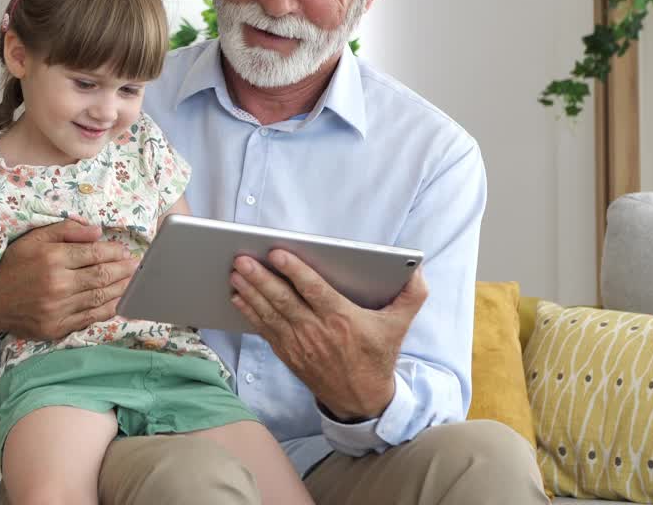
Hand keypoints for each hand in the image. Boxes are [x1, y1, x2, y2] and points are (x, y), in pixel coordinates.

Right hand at [0, 218, 136, 340]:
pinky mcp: (56, 328)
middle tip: (137, 266)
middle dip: (124, 270)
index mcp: (52, 258)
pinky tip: (118, 302)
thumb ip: (66, 231)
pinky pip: (89, 318)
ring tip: (134, 282)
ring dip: (121, 289)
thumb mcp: (33, 239)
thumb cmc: (12, 265)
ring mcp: (58, 309)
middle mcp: (57, 284)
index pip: (94, 254)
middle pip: (102, 276)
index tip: (125, 251)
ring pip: (99, 298)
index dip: (115, 252)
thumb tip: (97, 231)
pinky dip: (107, 310)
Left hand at [230, 250, 428, 421]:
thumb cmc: (377, 357)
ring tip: (235, 273)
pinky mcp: (289, 354)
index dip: (294, 271)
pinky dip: (250, 313)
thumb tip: (417, 270)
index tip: (277, 253)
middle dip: (260, 277)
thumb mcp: (399, 326)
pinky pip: (265, 330)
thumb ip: (411, 296)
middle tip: (242, 259)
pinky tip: (238, 298)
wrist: (361, 399)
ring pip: (270, 313)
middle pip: (283, 300)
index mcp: (342, 319)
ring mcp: (300, 344)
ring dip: (250, 292)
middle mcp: (317, 331)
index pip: (313, 290)